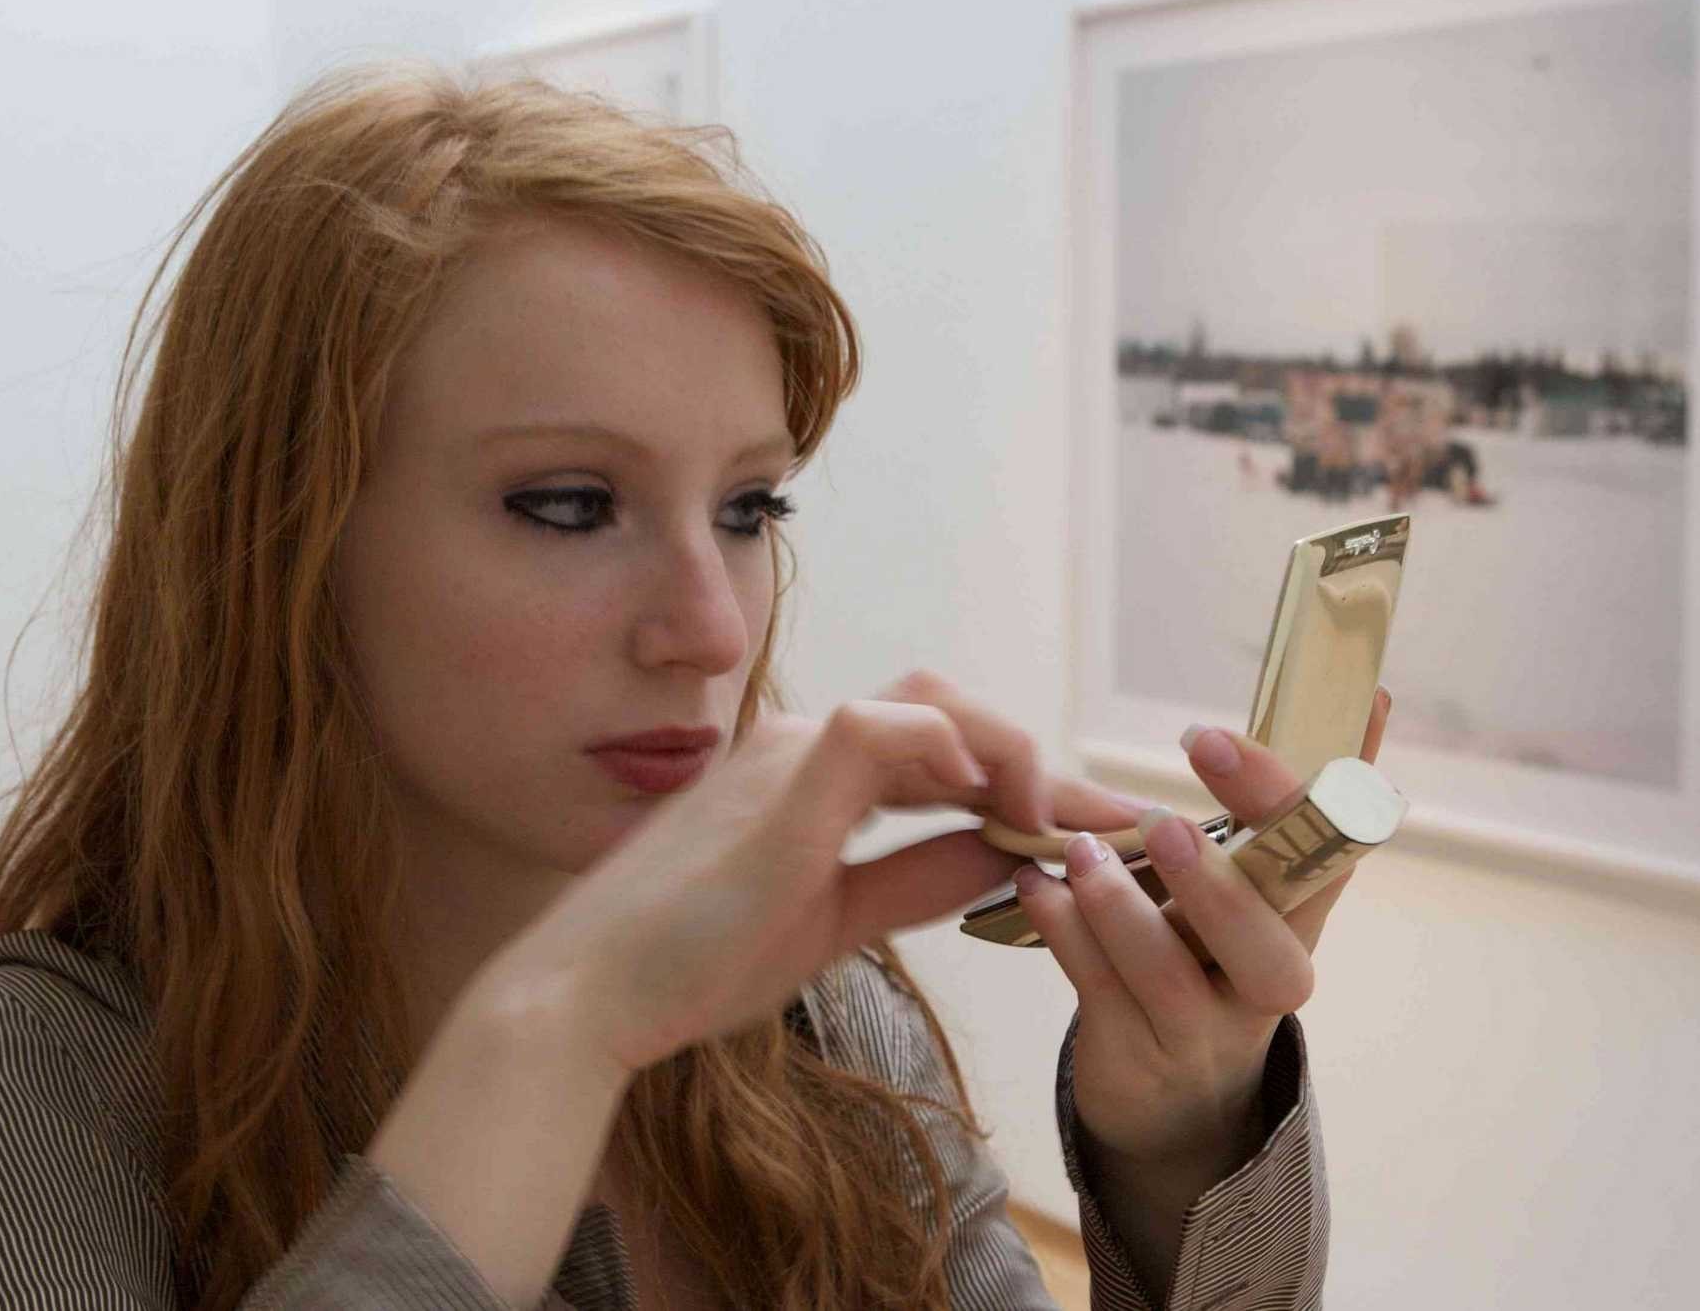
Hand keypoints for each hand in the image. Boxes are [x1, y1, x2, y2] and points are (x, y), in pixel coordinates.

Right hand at [487, 670, 1110, 1075]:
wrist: (590, 995)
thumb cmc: (692, 964)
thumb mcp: (834, 922)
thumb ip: (918, 878)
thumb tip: (1009, 856)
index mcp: (805, 775)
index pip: (937, 754)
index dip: (1023, 784)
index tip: (1093, 826)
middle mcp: (798, 744)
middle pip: (946, 713)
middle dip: (1037, 761)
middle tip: (1109, 821)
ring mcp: (788, 752)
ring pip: (929, 705)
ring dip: (1012, 753)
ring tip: (1062, 820)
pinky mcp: (783, 777)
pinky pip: (886, 728)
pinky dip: (953, 751)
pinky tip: (993, 803)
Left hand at [1015, 688, 1391, 1178]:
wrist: (1176, 1100)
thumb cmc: (1211, 955)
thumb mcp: (1253, 881)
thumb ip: (1284, 800)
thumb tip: (1366, 691)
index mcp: (1302, 918)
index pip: (1331, 855)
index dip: (1309, 797)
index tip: (1243, 736)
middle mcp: (1268, 979)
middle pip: (1270, 945)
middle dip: (1217, 883)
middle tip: (1164, 822)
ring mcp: (1205, 1029)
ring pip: (1174, 981)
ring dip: (1122, 912)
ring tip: (1077, 856)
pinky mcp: (1138, 1054)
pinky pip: (1102, 996)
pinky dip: (1066, 936)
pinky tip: (1037, 887)